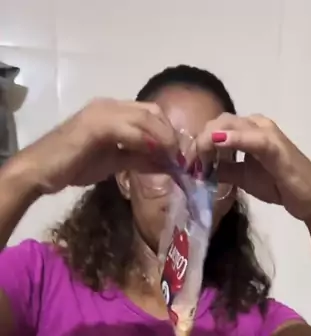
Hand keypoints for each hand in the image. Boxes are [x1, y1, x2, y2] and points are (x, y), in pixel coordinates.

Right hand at [12, 98, 178, 194]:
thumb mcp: (114, 162)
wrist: (42, 168)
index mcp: (113, 111)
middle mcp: (109, 105)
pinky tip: (156, 155)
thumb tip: (165, 163)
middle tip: (182, 158)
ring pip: (144, 117)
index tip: (181, 155)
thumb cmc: (73, 165)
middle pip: (152, 112)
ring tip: (174, 158)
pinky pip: (128, 130)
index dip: (168, 132)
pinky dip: (146, 142)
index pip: (150, 113)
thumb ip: (138, 159)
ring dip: (163, 138)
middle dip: (171, 135)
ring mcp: (102, 112)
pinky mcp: (96, 125)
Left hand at [193, 114, 310, 224]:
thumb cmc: (280, 185)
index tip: (189, 162)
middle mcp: (257, 124)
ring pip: (229, 125)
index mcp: (250, 130)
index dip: (200, 141)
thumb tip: (203, 170)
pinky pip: (250, 138)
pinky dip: (232, 139)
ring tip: (199, 159)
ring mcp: (266, 132)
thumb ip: (225, 169)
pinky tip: (216, 144)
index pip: (218, 126)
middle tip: (192, 163)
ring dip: (209, 139)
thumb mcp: (244, 177)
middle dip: (201, 140)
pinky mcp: (273, 145)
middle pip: (219, 121)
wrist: (309, 197)